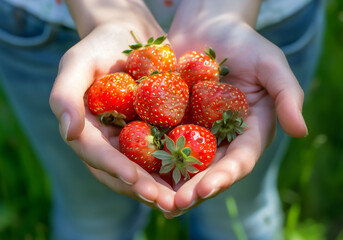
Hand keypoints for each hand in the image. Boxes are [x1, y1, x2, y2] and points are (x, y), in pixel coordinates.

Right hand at [49, 21, 183, 217]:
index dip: (115, 169)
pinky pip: (164, 149)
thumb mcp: (77, 62)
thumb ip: (65, 95)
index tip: (135, 180)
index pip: (99, 156)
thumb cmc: (99, 45)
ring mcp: (132, 137)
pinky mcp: (154, 129)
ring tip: (184, 198)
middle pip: (123, 171)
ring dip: (163, 185)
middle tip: (167, 202)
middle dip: (144, 188)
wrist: (128, 34)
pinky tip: (196, 173)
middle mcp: (109, 140)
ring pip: (146, 167)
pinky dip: (177, 163)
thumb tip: (68, 132)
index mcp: (87, 131)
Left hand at [168, 2, 307, 210]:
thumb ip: (288, 94)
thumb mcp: (271, 64)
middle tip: (174, 205)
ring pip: (183, 163)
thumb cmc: (244, 43)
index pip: (239, 160)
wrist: (208, 27)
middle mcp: (222, 138)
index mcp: (248, 132)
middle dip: (193, 189)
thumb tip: (301, 131)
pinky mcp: (173, 121)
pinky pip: (161, 139)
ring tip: (153, 197)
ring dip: (169, 182)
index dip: (224, 177)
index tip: (205, 189)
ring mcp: (196, 131)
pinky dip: (150, 155)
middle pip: (209, 170)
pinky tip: (135, 168)